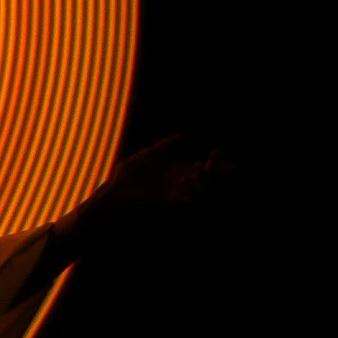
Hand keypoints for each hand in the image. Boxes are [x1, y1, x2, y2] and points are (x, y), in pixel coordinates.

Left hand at [102, 133, 236, 215]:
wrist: (119, 186)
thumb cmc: (133, 170)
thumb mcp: (154, 152)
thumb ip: (171, 143)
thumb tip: (188, 135)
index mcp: (179, 170)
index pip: (203, 167)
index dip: (215, 162)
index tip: (217, 150)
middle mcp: (181, 182)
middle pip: (208, 179)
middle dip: (215, 168)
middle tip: (213, 157)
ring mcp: (177, 193)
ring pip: (202, 191)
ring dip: (204, 179)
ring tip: (197, 167)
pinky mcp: (170, 202)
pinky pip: (188, 200)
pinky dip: (191, 190)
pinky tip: (185, 179)